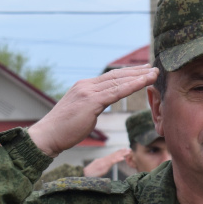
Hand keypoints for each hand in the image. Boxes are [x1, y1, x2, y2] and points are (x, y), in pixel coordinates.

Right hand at [29, 66, 157, 157]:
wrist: (48, 136)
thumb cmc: (65, 129)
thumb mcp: (82, 111)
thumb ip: (94, 103)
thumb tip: (104, 102)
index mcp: (84, 86)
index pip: (110, 77)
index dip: (128, 73)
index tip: (142, 70)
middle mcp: (86, 85)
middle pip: (116, 75)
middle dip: (137, 72)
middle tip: (153, 68)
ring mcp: (88, 92)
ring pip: (119, 81)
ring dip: (139, 77)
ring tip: (154, 74)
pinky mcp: (91, 102)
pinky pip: (116, 92)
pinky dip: (132, 86)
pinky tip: (144, 82)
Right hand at [82, 148, 129, 177]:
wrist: (83, 174)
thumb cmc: (89, 174)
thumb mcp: (97, 169)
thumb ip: (101, 167)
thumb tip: (103, 167)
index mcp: (102, 160)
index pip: (112, 155)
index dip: (118, 152)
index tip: (124, 149)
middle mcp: (103, 160)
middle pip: (114, 154)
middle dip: (122, 152)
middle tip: (129, 149)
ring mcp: (104, 162)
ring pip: (114, 157)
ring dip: (122, 154)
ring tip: (128, 152)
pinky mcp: (104, 166)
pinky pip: (112, 162)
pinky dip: (117, 160)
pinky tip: (123, 159)